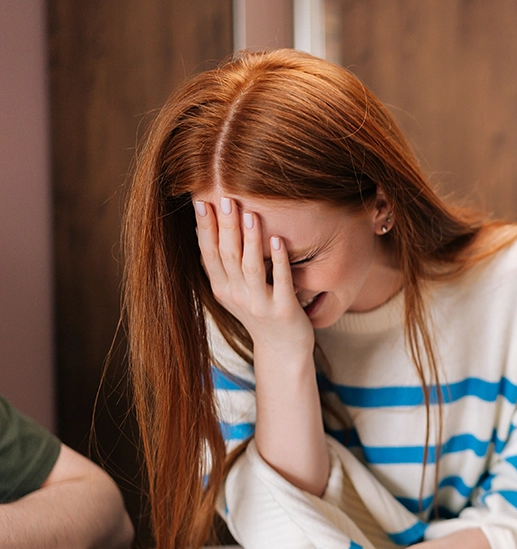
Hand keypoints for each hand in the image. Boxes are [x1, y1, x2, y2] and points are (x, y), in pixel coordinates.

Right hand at [194, 195, 313, 358]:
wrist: (282, 350)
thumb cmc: (261, 314)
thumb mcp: (235, 291)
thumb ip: (224, 267)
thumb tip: (208, 229)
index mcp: (222, 288)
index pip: (208, 253)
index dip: (204, 227)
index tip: (201, 200)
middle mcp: (236, 296)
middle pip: (227, 255)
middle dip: (225, 226)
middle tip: (225, 197)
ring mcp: (259, 304)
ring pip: (250, 267)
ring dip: (250, 240)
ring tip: (251, 213)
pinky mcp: (283, 311)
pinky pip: (280, 282)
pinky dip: (279, 261)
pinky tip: (279, 241)